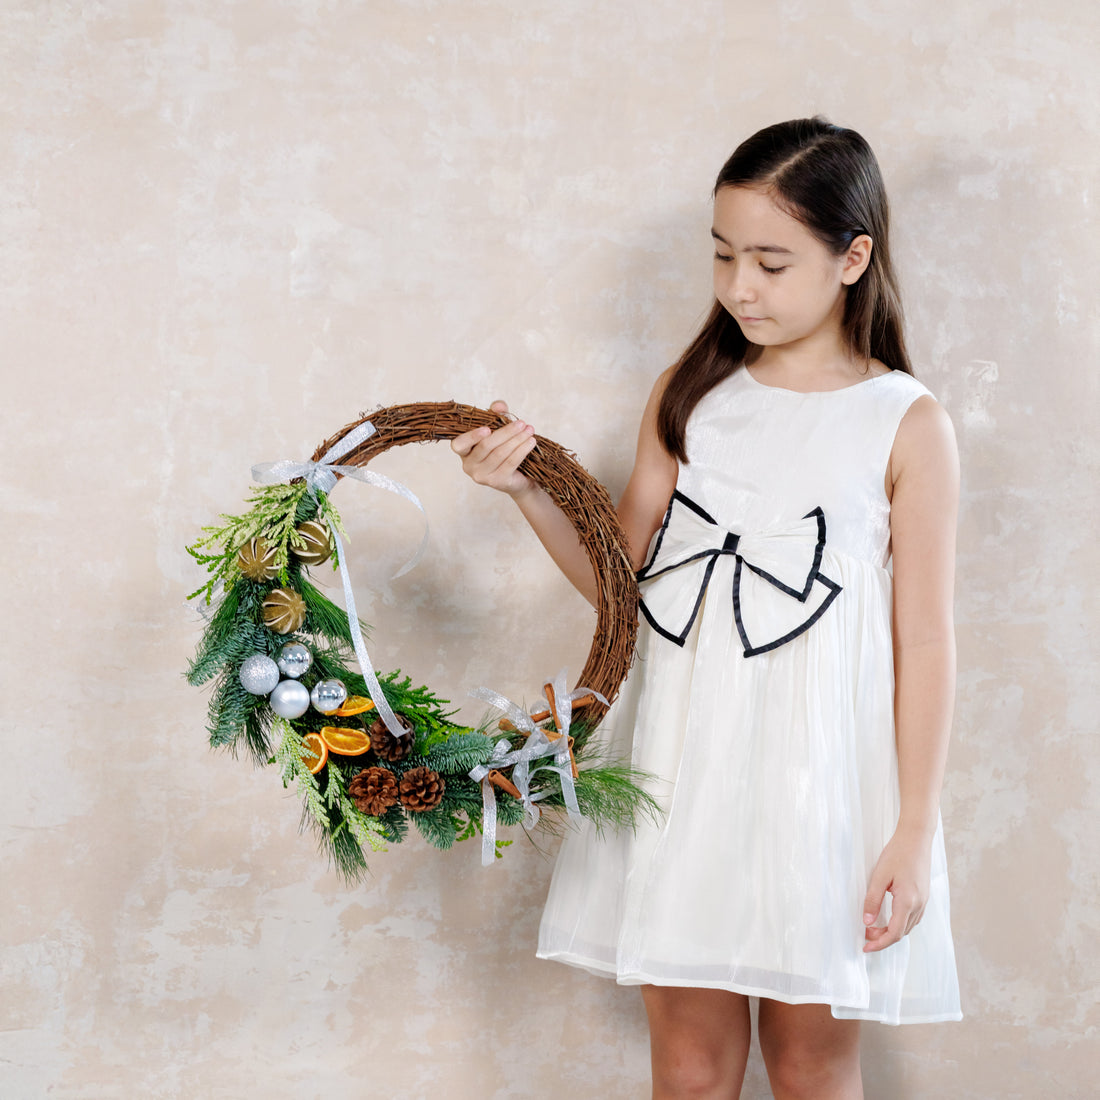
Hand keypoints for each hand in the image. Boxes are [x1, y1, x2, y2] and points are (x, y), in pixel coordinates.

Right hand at [450, 400, 536, 496]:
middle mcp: (469, 465)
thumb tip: (499, 406)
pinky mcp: (497, 482)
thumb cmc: (503, 448)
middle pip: (486, 446)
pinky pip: (510, 463)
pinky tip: (531, 442)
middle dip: (506, 432)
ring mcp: (482, 476)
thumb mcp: (499, 428)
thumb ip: (496, 414)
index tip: (487, 429)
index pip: (459, 444)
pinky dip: (522, 450)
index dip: (471, 437)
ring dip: (517, 440)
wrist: (518, 476)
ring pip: (500, 454)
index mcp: (464, 451)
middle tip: (522, 423)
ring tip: (529, 430)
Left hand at [861, 825, 931, 952]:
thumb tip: (866, 922)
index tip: (865, 947)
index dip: (879, 944)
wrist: (916, 839)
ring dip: (892, 932)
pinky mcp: (924, 897)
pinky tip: (889, 918)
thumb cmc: (897, 854)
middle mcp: (919, 905)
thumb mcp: (879, 876)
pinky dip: (900, 924)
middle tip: (865, 935)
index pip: (894, 933)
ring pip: (908, 927)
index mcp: (907, 901)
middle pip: (902, 933)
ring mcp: (924, 902)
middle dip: (883, 938)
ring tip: (873, 927)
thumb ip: (872, 900)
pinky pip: (913, 918)